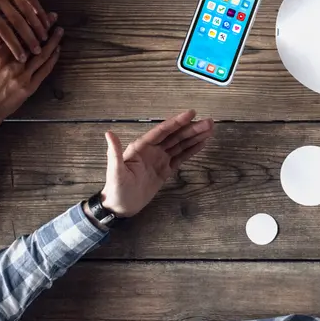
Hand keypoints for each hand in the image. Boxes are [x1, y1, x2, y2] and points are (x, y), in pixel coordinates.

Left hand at [0, 0, 49, 60]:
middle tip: (37, 50)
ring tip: (44, 37)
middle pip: (18, 22)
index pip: (2, 30)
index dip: (13, 45)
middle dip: (29, 38)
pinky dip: (38, 8)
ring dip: (37, 25)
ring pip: (27, 10)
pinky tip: (45, 18)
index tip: (21, 56)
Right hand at [0, 26, 63, 133]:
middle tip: (54, 17)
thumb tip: (3, 30)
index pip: (17, 34)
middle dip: (44, 28)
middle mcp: (12, 64)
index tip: (37, 14)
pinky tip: (57, 50)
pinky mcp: (30, 86)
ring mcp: (23, 76)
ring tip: (59, 31)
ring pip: (41, 55)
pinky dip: (52, 59)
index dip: (29, 23)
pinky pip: (44, 70)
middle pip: (32, 42)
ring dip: (53, 42)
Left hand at [100, 110, 215, 217]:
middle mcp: (152, 150)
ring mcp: (160, 160)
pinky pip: (181, 158)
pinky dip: (192, 150)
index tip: (191, 114)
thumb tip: (109, 133)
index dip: (177, 122)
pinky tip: (201, 143)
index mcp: (141, 147)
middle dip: (192, 129)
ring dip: (194, 137)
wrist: (120, 206)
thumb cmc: (116, 188)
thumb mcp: (115, 171)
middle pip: (175, 136)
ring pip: (180, 145)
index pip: (162, 131)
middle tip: (209, 122)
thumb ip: (114, 152)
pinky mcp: (165, 171)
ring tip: (210, 130)